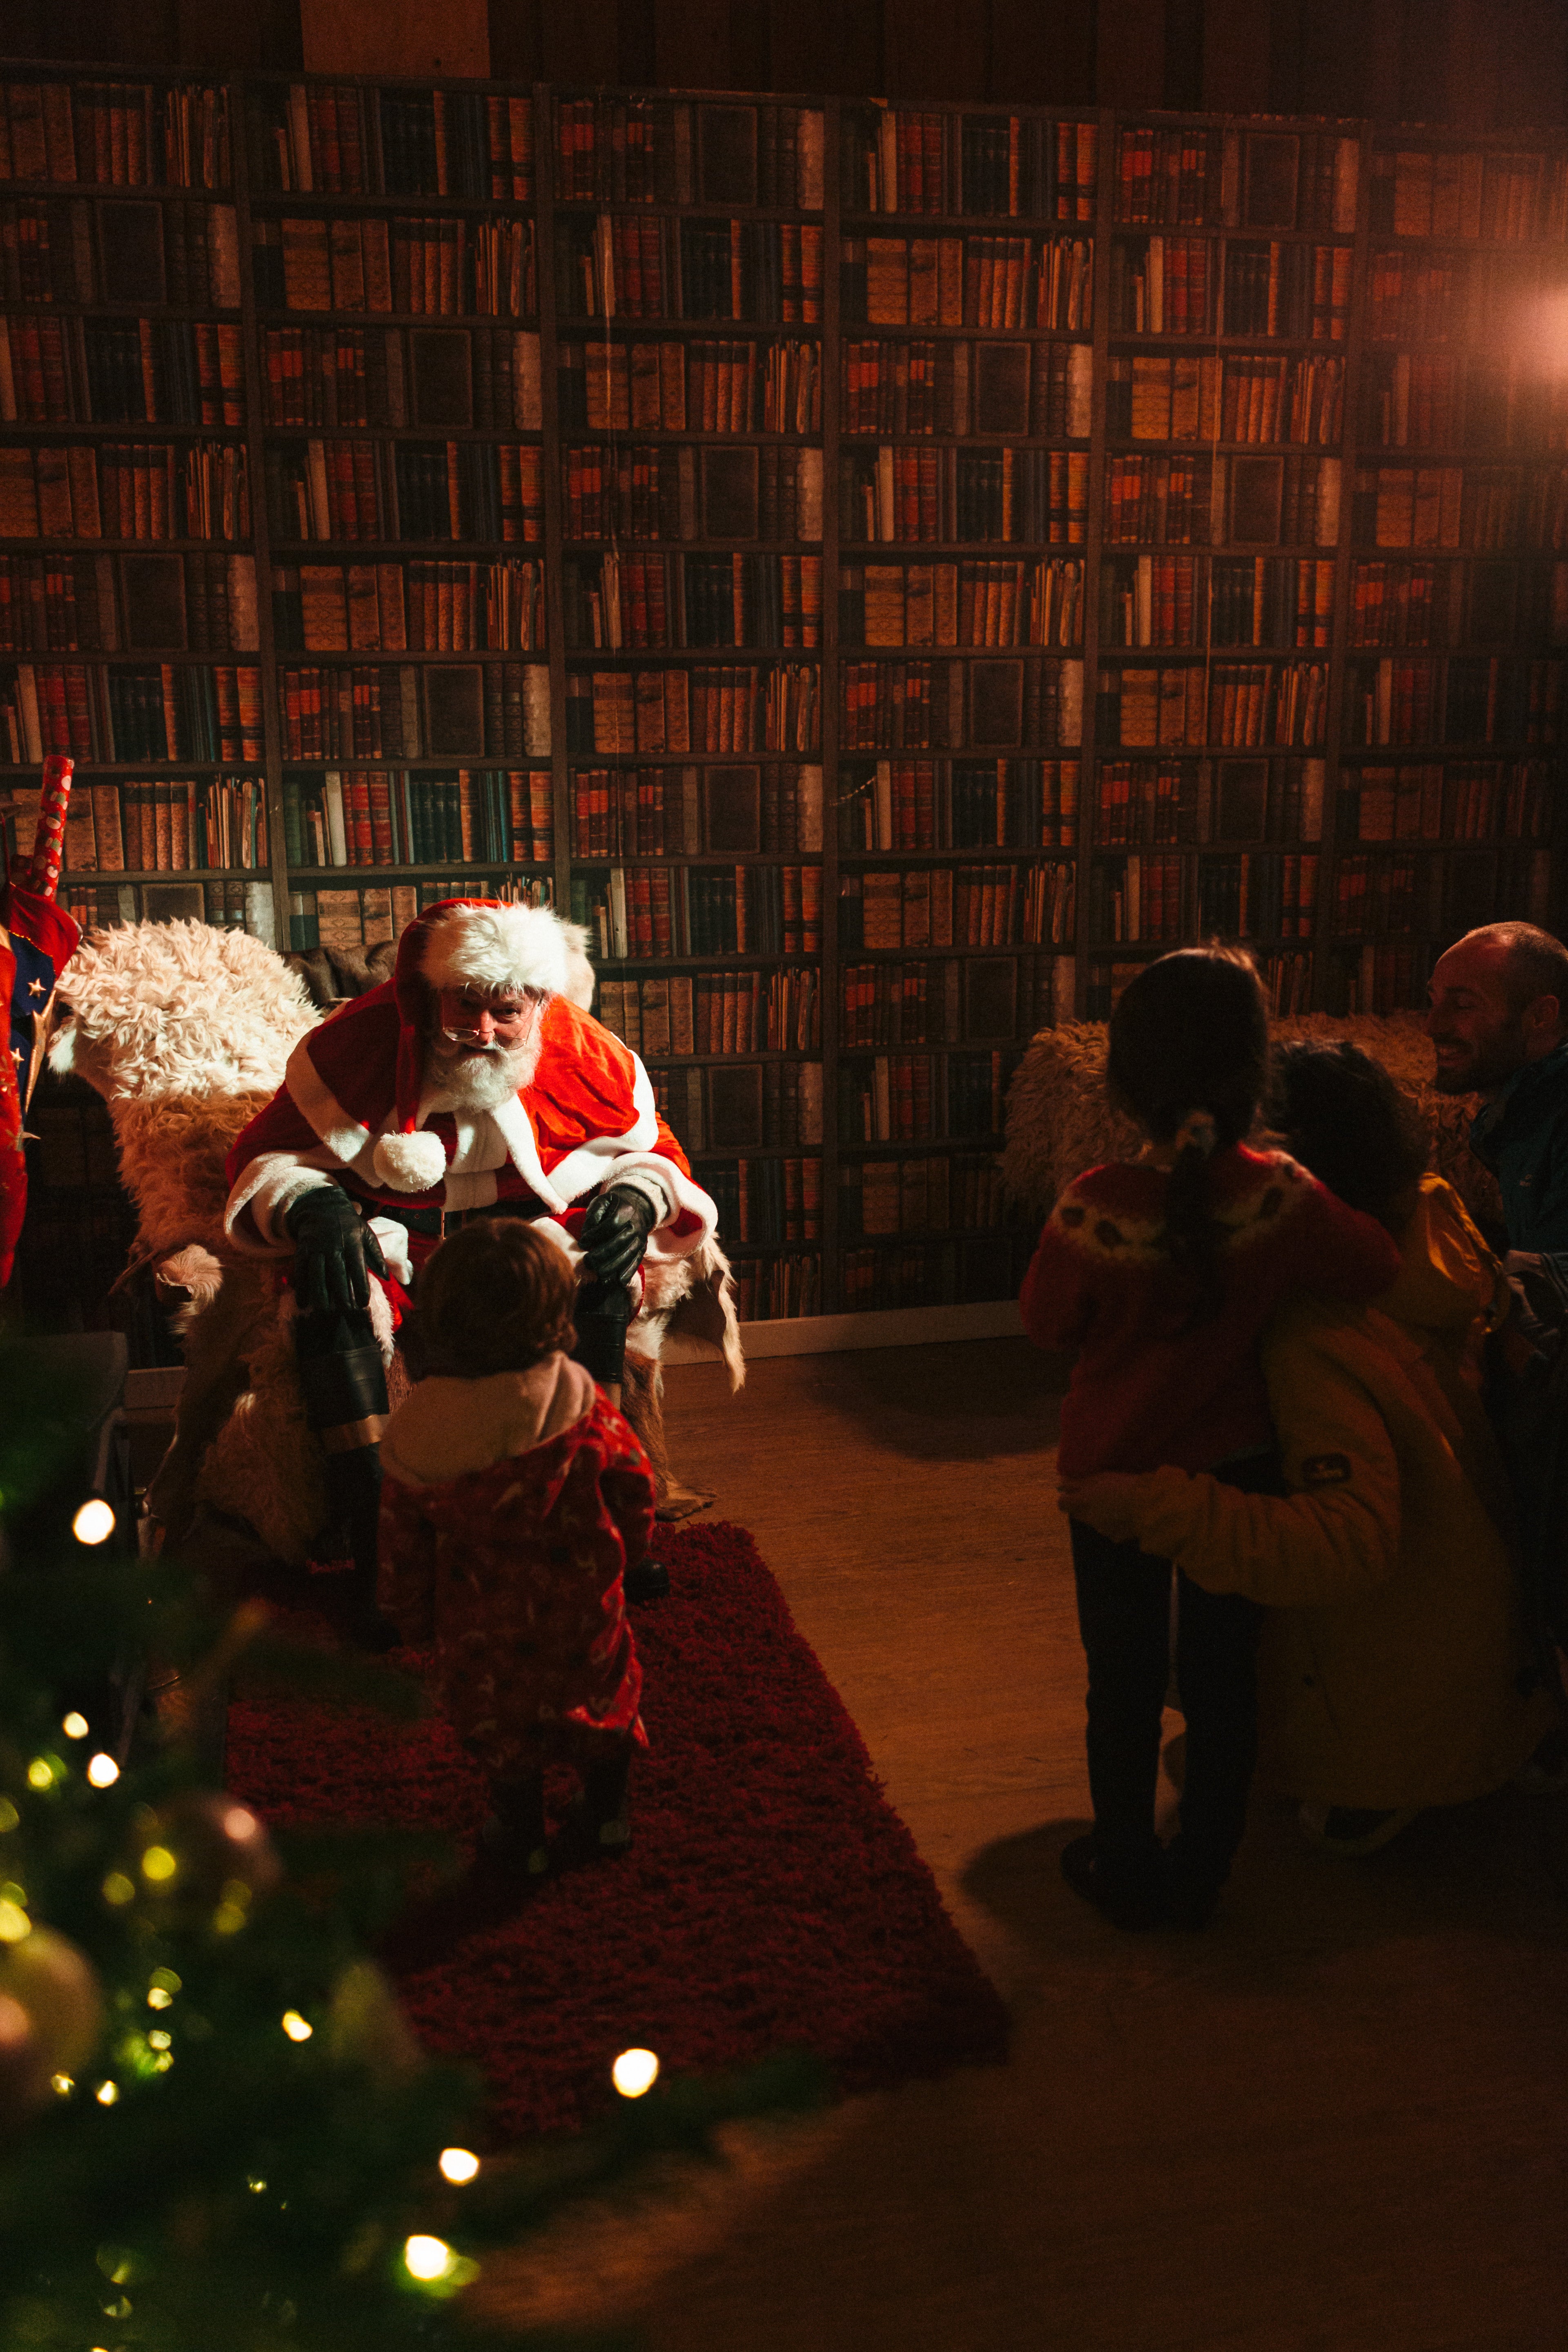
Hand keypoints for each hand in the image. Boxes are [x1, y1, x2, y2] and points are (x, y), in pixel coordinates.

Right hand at [284, 1187, 386, 1312]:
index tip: (363, 1304)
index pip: (358, 1268)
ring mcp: (317, 1248)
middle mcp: (334, 1246)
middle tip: (345, 1312)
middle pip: (337, 1274)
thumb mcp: (366, 1234)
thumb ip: (376, 1255)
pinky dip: (301, 1288)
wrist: (322, 1206)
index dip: (361, 1286)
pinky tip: (303, 1302)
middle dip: (341, 1295)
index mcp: (353, 1243)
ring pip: (317, 1274)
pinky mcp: (303, 1250)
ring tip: (323, 1311)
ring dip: (319, 1294)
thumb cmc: (349, 1225)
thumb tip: (387, 1277)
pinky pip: (301, 1271)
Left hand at [579, 1184, 657, 1286]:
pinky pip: (636, 1262)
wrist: (638, 1207)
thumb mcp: (602, 1201)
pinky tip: (619, 1281)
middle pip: (619, 1242)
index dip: (595, 1235)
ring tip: (599, 1274)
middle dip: (602, 1255)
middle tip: (587, 1262)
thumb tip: (585, 1233)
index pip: (611, 1224)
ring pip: (628, 1254)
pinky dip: (628, 1272)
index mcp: (625, 1210)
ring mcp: (640, 1239)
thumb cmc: (614, 1205)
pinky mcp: (642, 1249)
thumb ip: (593, 1214)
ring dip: (613, 1266)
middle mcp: (635, 1226)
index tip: (581, 1242)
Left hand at [1058, 1472, 1151, 1543]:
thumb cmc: (1121, 1485)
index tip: (1072, 1493)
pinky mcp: (1115, 1537)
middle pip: (1077, 1514)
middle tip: (1095, 1496)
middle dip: (1081, 1506)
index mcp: (1082, 1502)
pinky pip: (1109, 1530)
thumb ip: (1077, 1483)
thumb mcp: (1098, 1478)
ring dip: (1098, 1515)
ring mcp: (1102, 1530)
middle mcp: (1088, 1518)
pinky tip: (1125, 1516)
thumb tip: (1060, 1484)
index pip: (1062, 1504)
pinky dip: (1113, 1524)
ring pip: (1093, 1522)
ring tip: (1114, 1504)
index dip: (1065, 1499)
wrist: (1146, 1505)